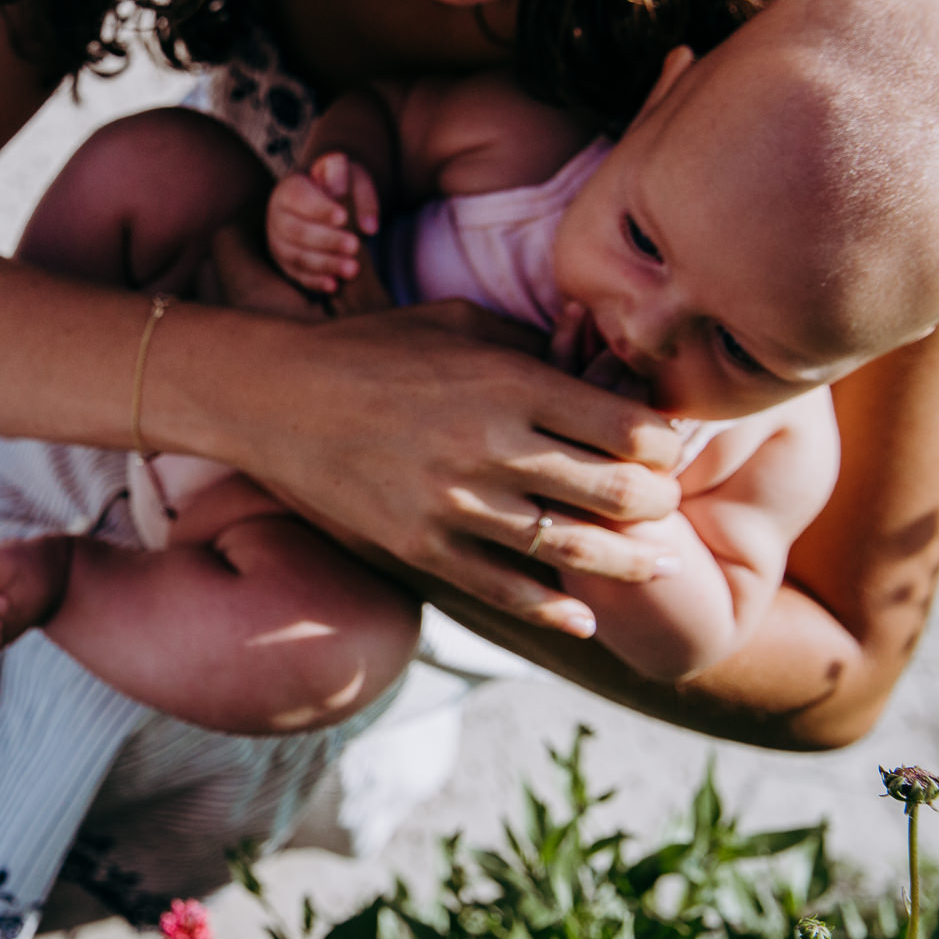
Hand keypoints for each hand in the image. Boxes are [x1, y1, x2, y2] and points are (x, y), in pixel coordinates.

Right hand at [233, 300, 684, 635]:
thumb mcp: (458, 321)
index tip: (662, 447)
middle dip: (657, 502)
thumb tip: (603, 372)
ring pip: (574, 550)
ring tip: (660, 564)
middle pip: (618, 493)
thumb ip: (533, 346)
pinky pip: (505, 591)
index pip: (631, 429)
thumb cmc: (373, 348)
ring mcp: (452, 503)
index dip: (665, 444)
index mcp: (507, 381)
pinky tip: (586, 617)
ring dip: (631, 562)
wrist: (274, 397)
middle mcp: (488, 446)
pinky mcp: (419, 546)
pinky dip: (555, 612)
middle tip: (662, 502)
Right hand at [266, 152, 380, 294]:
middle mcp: (277, 214)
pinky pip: (295, 274)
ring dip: (324, 264)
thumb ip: (361, 194)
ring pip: (295, 256)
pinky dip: (314, 281)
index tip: (343, 217)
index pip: (299, 198)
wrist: (320, 198)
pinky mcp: (283, 261)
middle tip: (355, 246)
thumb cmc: (338, 184)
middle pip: (296, 230)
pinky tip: (334, 285)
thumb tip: (368, 228)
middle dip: (326, 240)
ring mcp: (277, 240)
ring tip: (352, 269)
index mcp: (290, 187)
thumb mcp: (353, 177)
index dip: (320, 209)